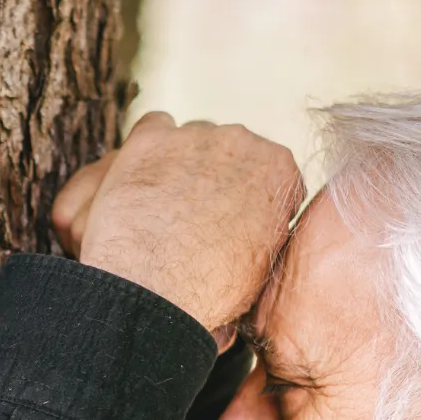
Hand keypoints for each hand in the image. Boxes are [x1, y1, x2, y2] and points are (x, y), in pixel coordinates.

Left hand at [51, 113, 304, 336]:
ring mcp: (195, 136)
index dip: (247, 193)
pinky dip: (148, 150)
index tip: (230, 212)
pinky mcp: (150, 138)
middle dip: (213, 175)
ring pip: (191, 138)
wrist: (156, 291)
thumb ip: (265, 227)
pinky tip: (141, 180)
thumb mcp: (262, 263)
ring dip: (180, 162)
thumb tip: (259, 225)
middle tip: (192, 211)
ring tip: (162, 203)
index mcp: (278, 171)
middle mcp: (243, 141)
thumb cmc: (210, 290)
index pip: (267, 168)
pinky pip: (154, 128)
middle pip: (228, 149)